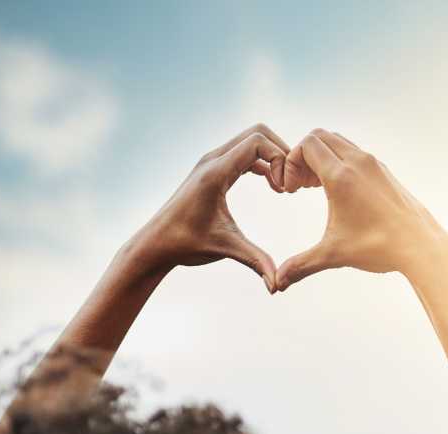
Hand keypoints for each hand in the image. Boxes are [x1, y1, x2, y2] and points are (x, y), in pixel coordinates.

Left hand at [130, 124, 289, 290]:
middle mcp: (213, 160)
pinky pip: (245, 153)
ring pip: (251, 140)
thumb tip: (277, 287)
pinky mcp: (212, 169)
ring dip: (273, 157)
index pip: (258, 141)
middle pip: (258, 132)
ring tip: (283, 187)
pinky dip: (263, 163)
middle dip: (282, 152)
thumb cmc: (187, 244)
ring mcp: (211, 162)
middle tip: (291, 183)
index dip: (281, 159)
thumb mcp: (226, 249)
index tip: (286, 189)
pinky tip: (272, 187)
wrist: (156, 243)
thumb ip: (256, 261)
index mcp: (216, 172)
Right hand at [276, 130, 447, 288]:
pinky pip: (356, 154)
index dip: (291, 163)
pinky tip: (341, 193)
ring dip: (323, 157)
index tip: (291, 190)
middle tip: (300, 185)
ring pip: (339, 142)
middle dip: (304, 157)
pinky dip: (341, 162)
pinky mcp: (385, 172)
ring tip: (317, 188)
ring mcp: (374, 165)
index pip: (307, 145)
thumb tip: (278, 283)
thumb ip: (302, 265)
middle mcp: (358, 162)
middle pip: (320, 137)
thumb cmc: (379, 247)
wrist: (421, 246)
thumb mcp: (334, 254)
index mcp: (341, 176)